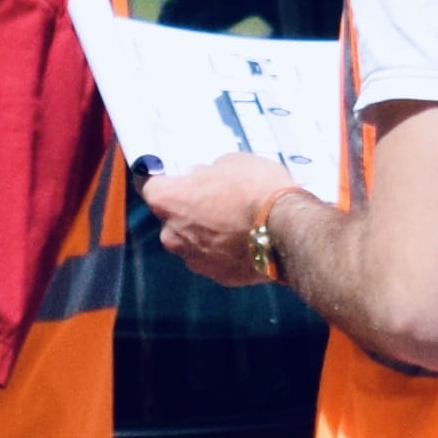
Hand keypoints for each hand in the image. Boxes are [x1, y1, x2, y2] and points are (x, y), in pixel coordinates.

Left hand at [142, 152, 295, 290]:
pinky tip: (246, 240)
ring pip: (192, 242)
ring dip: (207, 233)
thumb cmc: (257, 190)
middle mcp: (172, 235)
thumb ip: (208, 173)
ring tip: (237, 222)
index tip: (179, 179)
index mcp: (168, 201)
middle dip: (189, 210)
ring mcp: (193, 259)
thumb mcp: (230, 162)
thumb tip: (205, 178)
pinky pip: (215, 260)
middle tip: (217, 199)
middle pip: (172, 219)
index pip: (151, 187)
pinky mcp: (217, 276)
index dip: (168, 182)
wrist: (287, 229)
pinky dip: (226, 252)